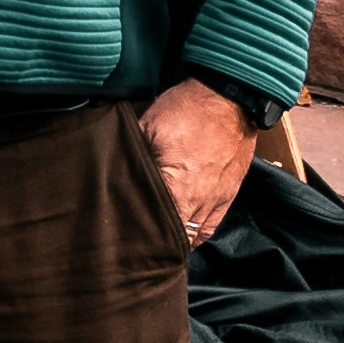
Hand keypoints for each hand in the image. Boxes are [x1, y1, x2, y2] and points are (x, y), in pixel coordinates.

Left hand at [139, 74, 258, 241]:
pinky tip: (185, 236)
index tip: (124, 239)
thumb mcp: (147, 127)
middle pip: (174, 239)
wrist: (228, 97)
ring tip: (160, 244)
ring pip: (193, 237)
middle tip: (138, 245)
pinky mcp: (228, 195)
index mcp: (176, 189)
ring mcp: (215, 201)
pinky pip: (210, 227)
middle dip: (156, 243)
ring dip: (177, 241)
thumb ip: (133, 156)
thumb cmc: (188, 110)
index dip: (138, 236)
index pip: (153, 227)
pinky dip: (197, 236)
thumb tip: (115, 173)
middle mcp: (198, 202)